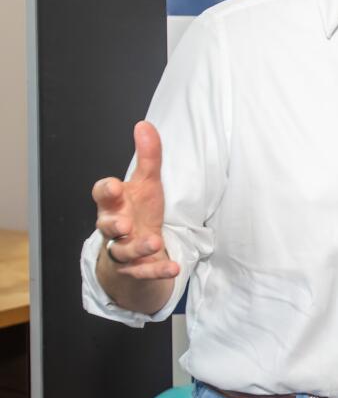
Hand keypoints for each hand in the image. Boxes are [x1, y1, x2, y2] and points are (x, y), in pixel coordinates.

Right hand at [93, 121, 178, 279]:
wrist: (138, 248)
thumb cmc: (139, 210)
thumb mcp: (147, 183)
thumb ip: (148, 157)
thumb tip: (144, 125)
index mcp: (115, 204)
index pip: (102, 195)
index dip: (106, 191)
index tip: (114, 186)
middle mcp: (115, 227)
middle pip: (106, 226)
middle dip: (112, 225)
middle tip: (123, 224)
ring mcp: (123, 250)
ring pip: (124, 251)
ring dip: (138, 248)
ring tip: (154, 242)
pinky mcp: (136, 269)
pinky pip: (145, 272)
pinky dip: (158, 271)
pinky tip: (174, 268)